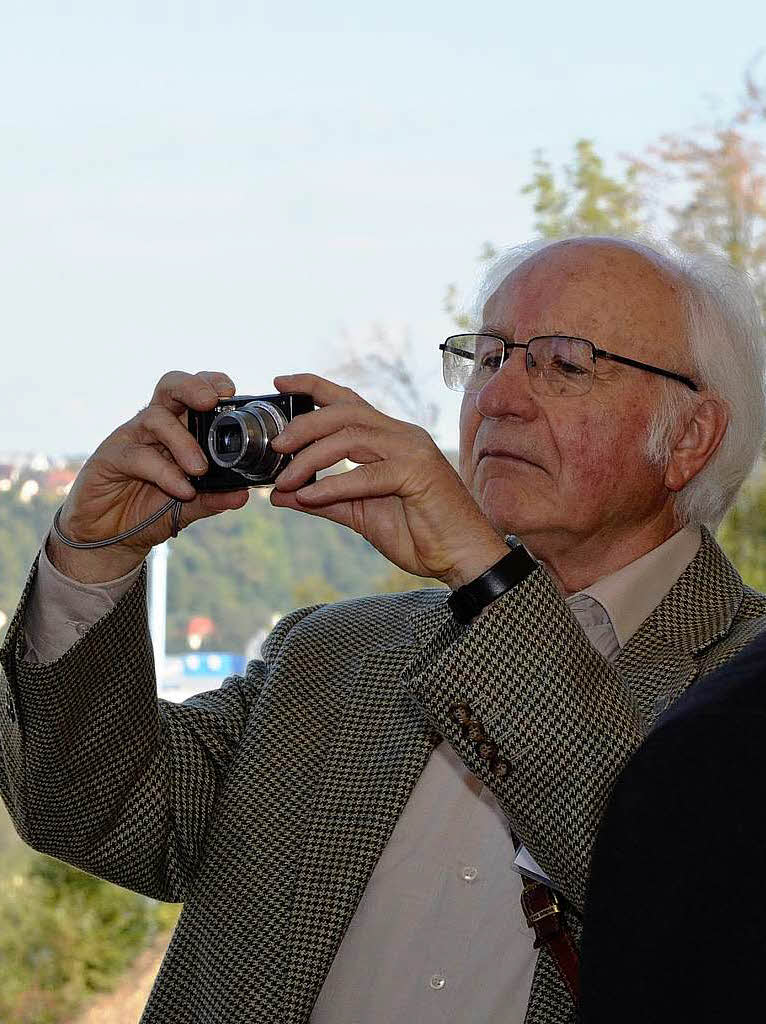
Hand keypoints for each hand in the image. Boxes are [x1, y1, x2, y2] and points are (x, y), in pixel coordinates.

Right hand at [48, 370, 249, 582]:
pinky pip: (138, 456)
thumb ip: (214, 498)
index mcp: (177, 429)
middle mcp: (153, 427)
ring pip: (155, 419)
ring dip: (183, 442)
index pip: (193, 393)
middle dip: (193, 387)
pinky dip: (165, 473)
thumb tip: (243, 494)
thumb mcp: (189, 507)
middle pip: (170, 388)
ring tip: (200, 470)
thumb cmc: (150, 511)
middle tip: (211, 402)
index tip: (231, 392)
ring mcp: (130, 439)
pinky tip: (182, 490)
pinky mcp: (110, 458)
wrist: (111, 537)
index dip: (210, 383)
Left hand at [269, 374, 507, 588]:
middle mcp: (402, 436)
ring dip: (311, 456)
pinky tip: (309, 497)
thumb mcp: (360, 513)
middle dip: (303, 424)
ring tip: (285, 478)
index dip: (313, 386)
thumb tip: (279, 494)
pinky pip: (367, 473)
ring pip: (351, 436)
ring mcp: (412, 451)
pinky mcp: (418, 474)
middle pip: (344, 412)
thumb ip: (323, 500)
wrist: (462, 558)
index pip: (348, 401)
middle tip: (275, 445)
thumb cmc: (420, 534)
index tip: (280, 383)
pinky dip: (334, 485)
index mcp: (390, 438)